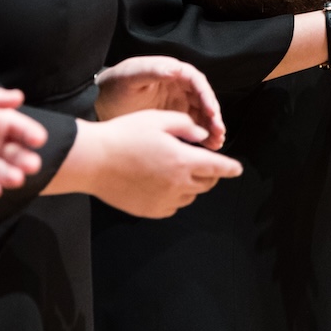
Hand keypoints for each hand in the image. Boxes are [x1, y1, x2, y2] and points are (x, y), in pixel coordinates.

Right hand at [63, 110, 241, 217]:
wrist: (93, 161)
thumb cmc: (124, 134)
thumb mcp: (158, 119)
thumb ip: (186, 125)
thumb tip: (202, 135)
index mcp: (183, 160)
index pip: (217, 167)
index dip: (230, 168)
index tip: (237, 169)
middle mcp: (177, 184)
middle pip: (206, 184)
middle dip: (211, 174)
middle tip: (203, 163)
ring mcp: (163, 200)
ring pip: (190, 196)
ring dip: (192, 185)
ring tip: (178, 170)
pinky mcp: (149, 210)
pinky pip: (172, 207)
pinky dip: (175, 197)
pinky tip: (163, 184)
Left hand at [94, 56, 226, 147]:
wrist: (101, 103)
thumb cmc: (115, 85)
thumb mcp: (131, 76)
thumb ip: (152, 71)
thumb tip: (174, 69)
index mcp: (172, 72)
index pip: (196, 81)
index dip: (206, 96)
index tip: (211, 111)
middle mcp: (179, 87)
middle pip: (203, 99)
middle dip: (213, 116)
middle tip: (218, 131)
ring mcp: (178, 103)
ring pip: (201, 114)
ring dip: (210, 127)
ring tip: (216, 142)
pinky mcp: (174, 119)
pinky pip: (192, 127)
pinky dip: (201, 136)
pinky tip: (207, 146)